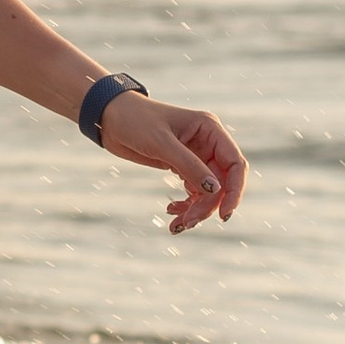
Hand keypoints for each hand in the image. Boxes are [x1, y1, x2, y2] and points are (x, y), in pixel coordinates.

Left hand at [103, 92, 246, 231]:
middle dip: (207, 205)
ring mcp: (195, 156)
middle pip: (221, 182)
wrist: (109, 118)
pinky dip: (185, 205)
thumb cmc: (135, 120)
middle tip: (188, 223)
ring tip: (177, 225)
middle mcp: (207, 143)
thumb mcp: (161, 143)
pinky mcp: (181, 166)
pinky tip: (171, 210)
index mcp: (210, 129)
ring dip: (196, 210)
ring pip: (207, 191)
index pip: (235, 164)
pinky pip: (193, 191)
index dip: (235, 190)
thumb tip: (215, 190)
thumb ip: (189, 165)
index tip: (224, 214)